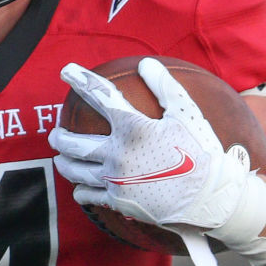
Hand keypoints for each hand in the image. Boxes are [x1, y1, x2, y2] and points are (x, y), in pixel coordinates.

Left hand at [51, 59, 260, 265]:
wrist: (211, 196)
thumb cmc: (202, 151)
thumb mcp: (188, 114)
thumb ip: (165, 87)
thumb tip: (145, 64)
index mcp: (132, 128)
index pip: (100, 97)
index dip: (80, 80)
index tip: (66, 70)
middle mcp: (117, 154)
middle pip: (72, 143)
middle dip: (59, 137)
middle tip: (55, 134)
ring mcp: (114, 180)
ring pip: (74, 171)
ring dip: (63, 162)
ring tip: (60, 158)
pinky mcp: (118, 201)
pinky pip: (88, 195)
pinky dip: (80, 191)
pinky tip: (79, 189)